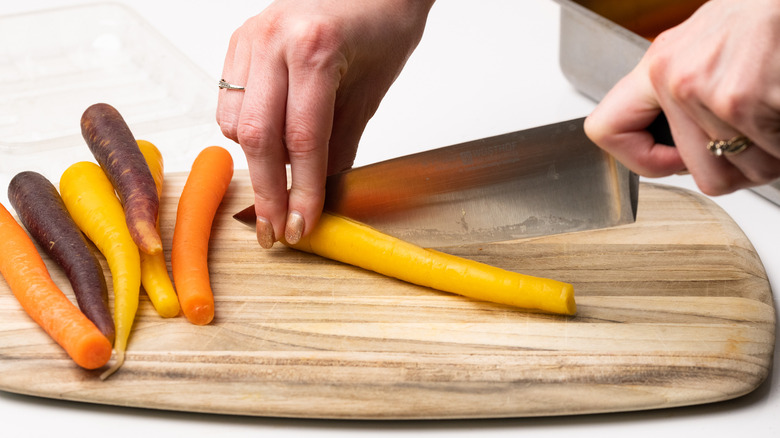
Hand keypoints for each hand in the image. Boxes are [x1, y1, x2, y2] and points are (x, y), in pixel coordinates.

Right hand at [217, 0, 433, 246]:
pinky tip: (269, 143)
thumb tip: (317, 195)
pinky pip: (227, 102)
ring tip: (279, 184)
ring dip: (255, 162)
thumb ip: (340, 143)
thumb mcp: (371, 90)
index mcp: (315, 49)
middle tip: (275, 230)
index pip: (303, 139)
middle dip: (268, 191)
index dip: (302, 191)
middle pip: (258, 136)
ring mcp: (251, 38)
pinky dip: (244, 133)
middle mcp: (274, 40)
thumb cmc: (383, 24)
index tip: (301, 225)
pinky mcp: (239, 42)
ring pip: (234, 123)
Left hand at [584, 0, 779, 195]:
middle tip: (753, 141)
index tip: (672, 160)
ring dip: (769, 155)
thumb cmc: (760, 20)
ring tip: (772, 118)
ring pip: (744, 171)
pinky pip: (771, 156)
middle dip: (738, 167)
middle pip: (704, 174)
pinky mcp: (742, 100)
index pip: (606, 130)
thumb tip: (677, 146)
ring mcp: (708, 93)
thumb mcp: (701, 49)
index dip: (644, 161)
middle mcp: (675, 80)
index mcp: (657, 66)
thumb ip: (679, 94)